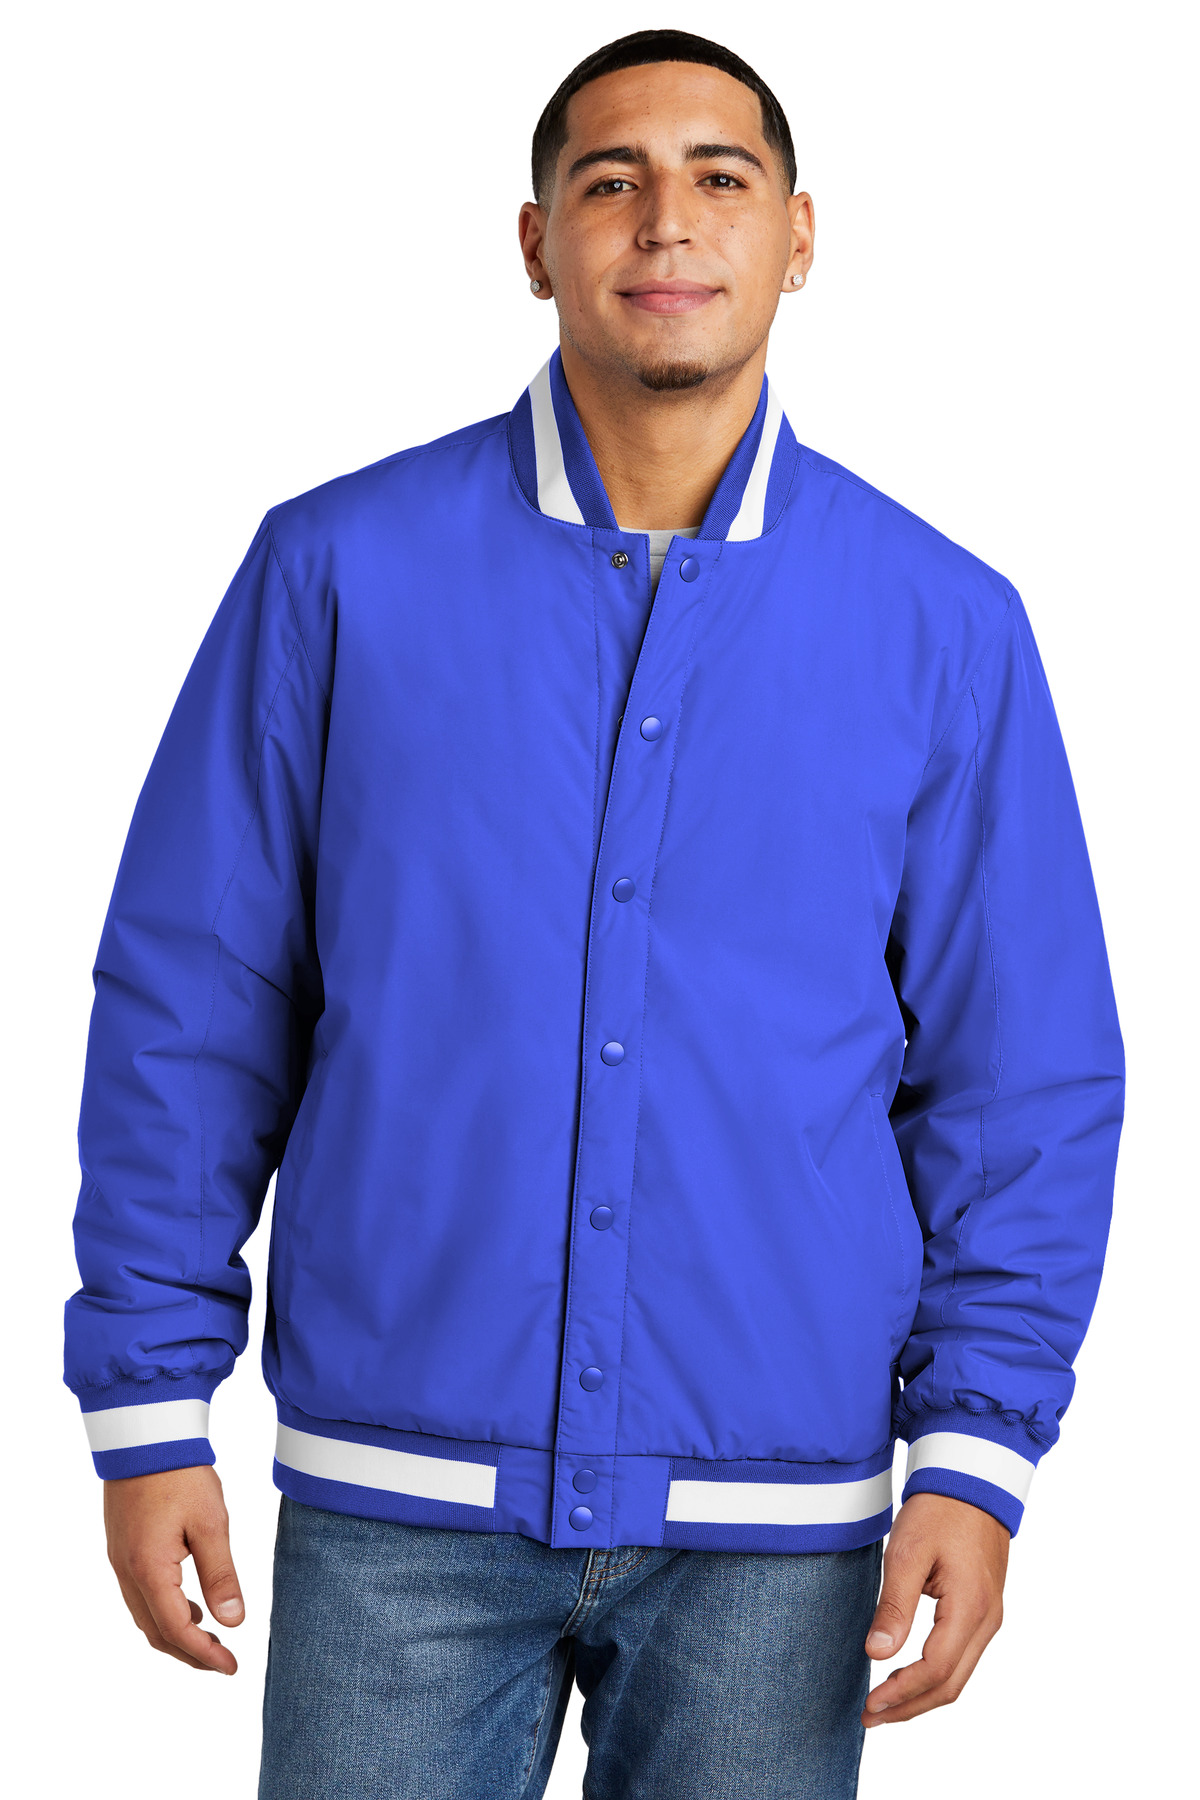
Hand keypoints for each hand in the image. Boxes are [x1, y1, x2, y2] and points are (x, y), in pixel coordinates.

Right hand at [103, 1464, 244, 1673]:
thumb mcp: (211, 1523)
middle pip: (155, 1632)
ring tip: (211, 1637)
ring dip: (176, 1633)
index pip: (176, 1630)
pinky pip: (140, 1595)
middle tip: (223, 1661)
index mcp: (149, 1570)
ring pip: (145, 1616)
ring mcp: (120, 1561)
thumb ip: (221, 1575)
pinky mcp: (122, 1548)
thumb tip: (233, 1622)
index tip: (231, 1667)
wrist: (146, 1435)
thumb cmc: (180, 1475)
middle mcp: (127, 1572)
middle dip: (189, 1653)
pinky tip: (190, 1604)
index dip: (204, 1654)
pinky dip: (164, 1611)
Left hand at [862, 1491, 1008, 1724]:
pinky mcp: (983, 1610)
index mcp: (970, 1607)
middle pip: (951, 1685)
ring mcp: (989, 1617)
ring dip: (921, 1696)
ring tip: (883, 1705)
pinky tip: (906, 1677)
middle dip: (909, 1707)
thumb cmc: (939, 1509)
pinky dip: (933, 1677)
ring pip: (958, 1676)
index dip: (902, 1693)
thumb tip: (876, 1654)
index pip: (936, 1669)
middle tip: (870, 1717)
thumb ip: (894, 1605)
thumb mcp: (908, 1552)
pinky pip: (961, 1658)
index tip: (870, 1705)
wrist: (972, 1480)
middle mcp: (987, 1620)